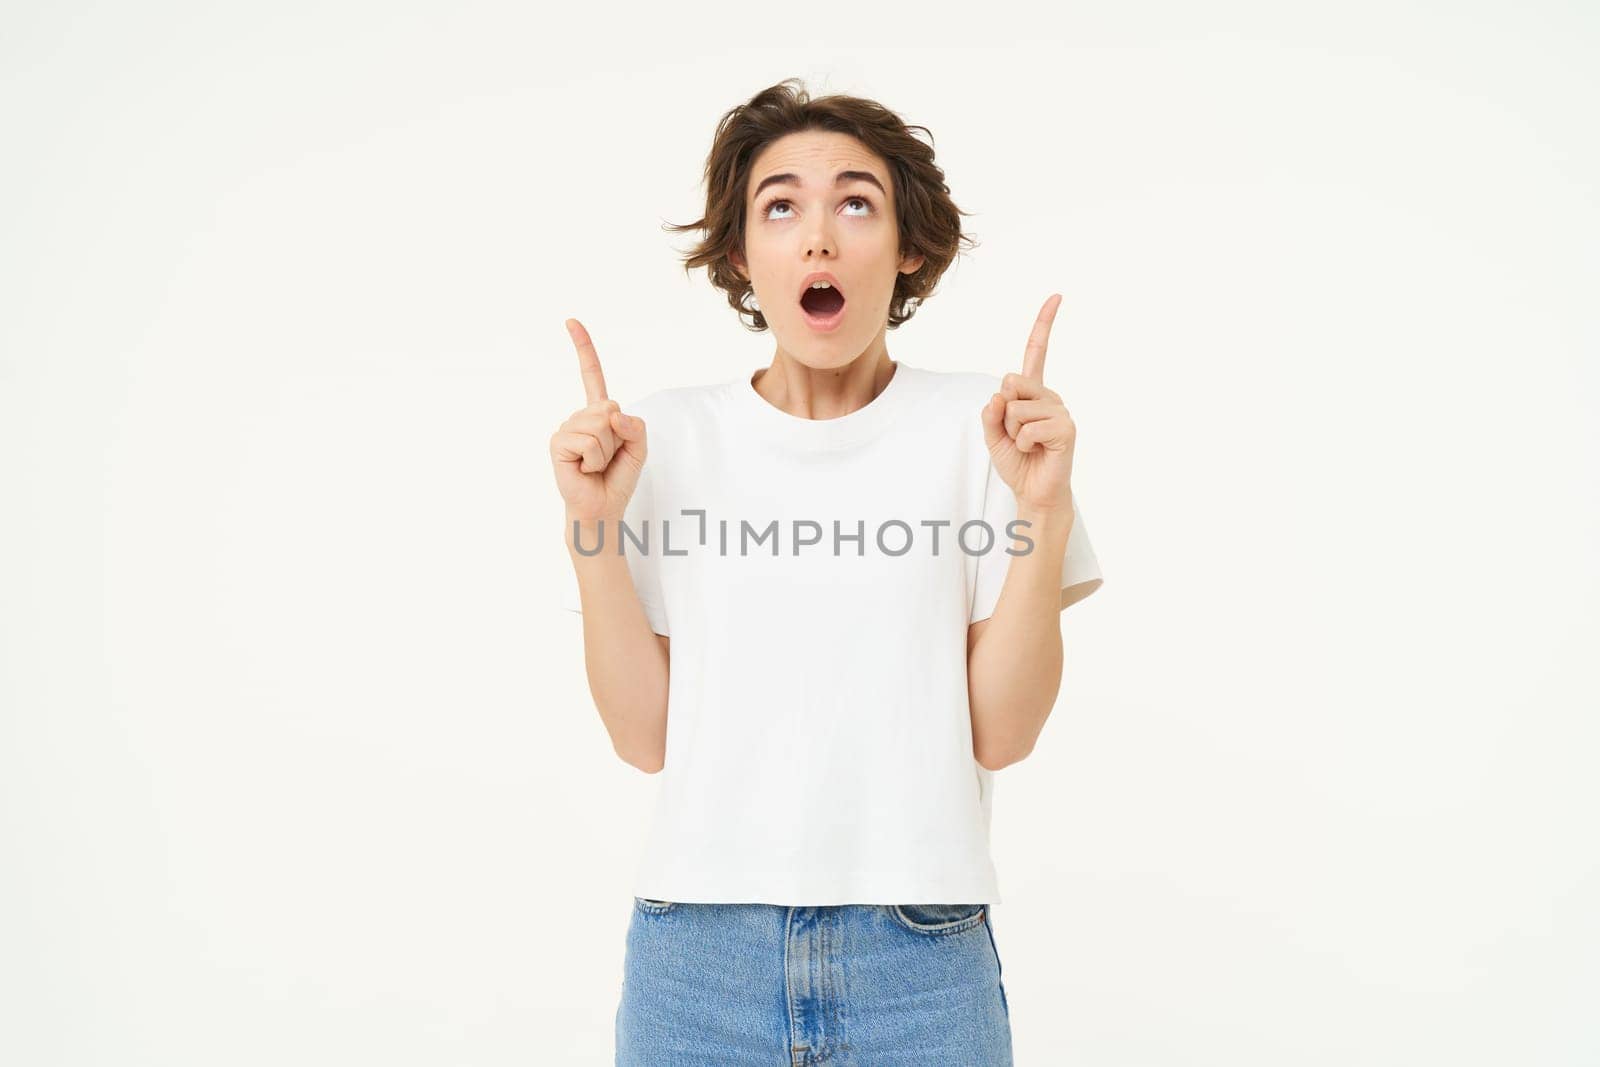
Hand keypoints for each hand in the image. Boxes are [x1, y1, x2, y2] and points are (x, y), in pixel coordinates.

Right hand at [549, 318, 647, 521]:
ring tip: (597, 465)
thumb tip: (613, 413)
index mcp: (598, 413)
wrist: (602, 508)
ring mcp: (566, 428)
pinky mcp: (558, 443)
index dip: (583, 348)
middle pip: (609, 407)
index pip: (592, 375)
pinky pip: (588, 441)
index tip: (570, 321)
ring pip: (600, 425)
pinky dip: (595, 459)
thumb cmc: (617, 479)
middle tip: (608, 458)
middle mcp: (579, 416)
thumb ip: (635, 426)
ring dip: (607, 451)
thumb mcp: (639, 448)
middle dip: (618, 436)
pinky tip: (585, 469)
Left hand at [980, 294, 1076, 514]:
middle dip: (1002, 412)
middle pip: (1011, 382)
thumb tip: (1001, 393)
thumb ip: (991, 412)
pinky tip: (1035, 451)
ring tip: (1026, 445)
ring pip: (1016, 408)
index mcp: (1032, 392)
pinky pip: (1028, 428)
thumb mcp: (992, 435)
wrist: (1033, 492)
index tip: (1057, 296)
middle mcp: (1048, 396)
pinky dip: (1022, 443)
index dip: (1044, 324)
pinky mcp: (1066, 428)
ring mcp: (1059, 410)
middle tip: (1015, 434)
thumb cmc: (1017, 461)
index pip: (1036, 352)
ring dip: (1012, 432)